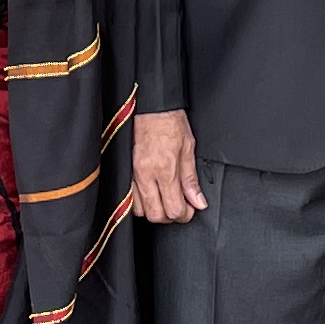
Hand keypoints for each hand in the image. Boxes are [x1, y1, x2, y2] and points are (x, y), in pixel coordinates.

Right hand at [129, 109, 206, 223]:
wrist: (151, 107)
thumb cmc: (170, 122)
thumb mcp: (188, 148)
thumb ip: (191, 179)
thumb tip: (198, 202)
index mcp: (165, 169)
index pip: (174, 208)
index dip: (186, 215)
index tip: (191, 209)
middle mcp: (147, 175)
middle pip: (156, 215)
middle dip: (170, 217)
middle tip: (180, 207)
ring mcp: (133, 174)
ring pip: (140, 211)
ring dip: (155, 210)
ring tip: (165, 200)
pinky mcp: (126, 171)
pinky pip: (130, 198)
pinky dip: (141, 202)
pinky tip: (152, 194)